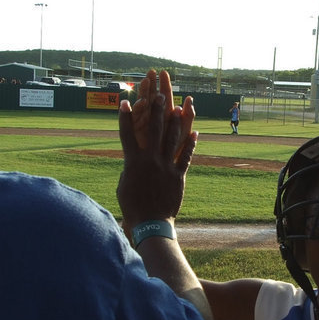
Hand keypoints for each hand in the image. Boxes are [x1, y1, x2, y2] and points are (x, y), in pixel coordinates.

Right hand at [116, 85, 195, 231]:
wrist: (151, 224)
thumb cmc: (132, 207)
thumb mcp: (123, 185)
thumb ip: (129, 169)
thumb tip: (133, 161)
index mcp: (133, 162)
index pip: (127, 134)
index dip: (125, 117)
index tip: (125, 101)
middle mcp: (150, 160)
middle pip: (153, 130)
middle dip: (156, 111)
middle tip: (159, 95)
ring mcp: (166, 167)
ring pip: (172, 139)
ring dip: (175, 122)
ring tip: (178, 106)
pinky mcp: (178, 176)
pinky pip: (186, 156)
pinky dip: (191, 144)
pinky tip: (195, 132)